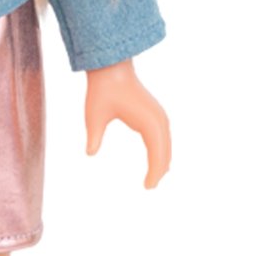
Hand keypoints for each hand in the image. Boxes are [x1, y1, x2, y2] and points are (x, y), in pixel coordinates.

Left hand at [83, 59, 170, 188]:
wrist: (111, 68)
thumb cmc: (101, 90)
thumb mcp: (94, 115)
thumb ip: (94, 136)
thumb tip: (90, 153)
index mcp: (148, 122)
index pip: (157, 153)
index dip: (154, 172)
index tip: (148, 187)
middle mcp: (158, 119)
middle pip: (165, 151)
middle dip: (160, 170)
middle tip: (150, 187)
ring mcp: (158, 115)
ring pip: (166, 143)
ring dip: (162, 160)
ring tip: (154, 177)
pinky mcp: (154, 112)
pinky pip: (162, 135)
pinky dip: (161, 149)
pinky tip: (156, 156)